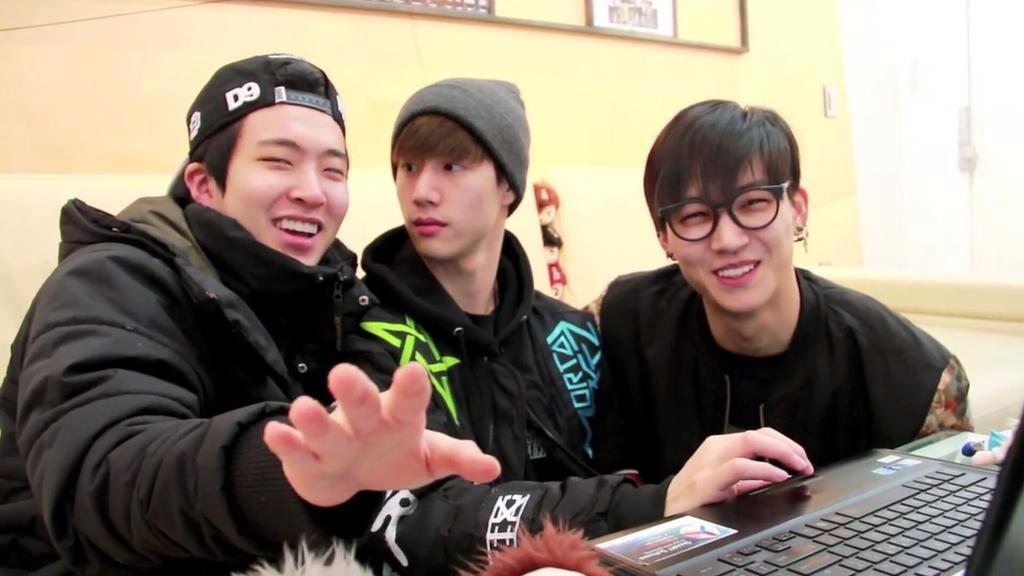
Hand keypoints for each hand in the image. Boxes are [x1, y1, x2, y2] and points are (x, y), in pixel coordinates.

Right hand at [263, 362, 500, 506]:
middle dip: (353, 391)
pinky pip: (297, 450)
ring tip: (304, 405)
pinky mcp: (309, 458)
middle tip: (342, 374)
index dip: (411, 387)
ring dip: (314, 420)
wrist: (347, 472)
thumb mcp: (429, 456)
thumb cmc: (393, 453)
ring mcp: (336, 438)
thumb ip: (457, 458)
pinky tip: (275, 432)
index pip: (408, 400)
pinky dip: (286, 443)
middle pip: (361, 405)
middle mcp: (365, 422)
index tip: (414, 370)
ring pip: (325, 429)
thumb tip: (492, 467)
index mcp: (398, 416)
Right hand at [664, 427, 813, 515]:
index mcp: (721, 446)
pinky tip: (777, 476)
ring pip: (750, 442)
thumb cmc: (694, 496)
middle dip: (789, 446)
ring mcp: (710, 462)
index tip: (803, 460)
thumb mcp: (726, 483)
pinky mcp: (706, 481)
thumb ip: (750, 478)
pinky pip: (739, 467)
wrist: (664, 511)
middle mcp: (716, 448)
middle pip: (759, 434)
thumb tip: (779, 476)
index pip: (760, 435)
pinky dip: (763, 469)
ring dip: (781, 452)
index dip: (786, 444)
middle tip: (805, 463)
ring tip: (797, 467)